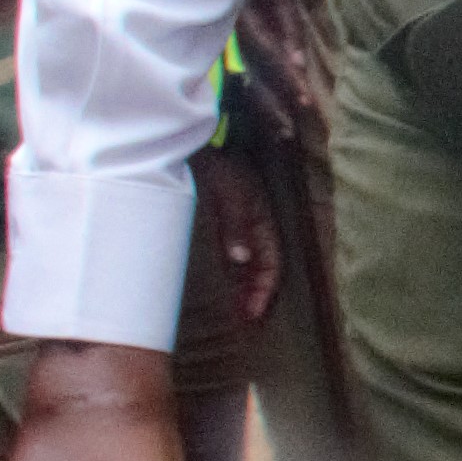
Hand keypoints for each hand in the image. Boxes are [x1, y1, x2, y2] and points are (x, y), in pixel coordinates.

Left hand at [190, 144, 286, 333]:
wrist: (191, 142)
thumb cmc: (214, 163)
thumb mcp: (229, 189)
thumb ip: (236, 222)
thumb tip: (240, 257)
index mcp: (261, 217)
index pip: (270, 261)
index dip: (263, 288)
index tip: (251, 313)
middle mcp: (252, 224)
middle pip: (260, 266)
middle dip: (254, 293)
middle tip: (242, 319)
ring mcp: (237, 223)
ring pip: (245, 263)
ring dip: (241, 285)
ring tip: (232, 310)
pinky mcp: (221, 220)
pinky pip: (230, 253)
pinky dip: (228, 272)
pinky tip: (218, 284)